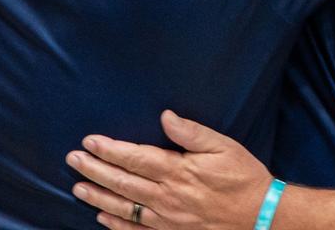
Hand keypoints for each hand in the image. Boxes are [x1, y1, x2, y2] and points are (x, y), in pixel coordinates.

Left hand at [66, 110, 273, 229]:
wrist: (261, 216)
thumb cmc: (243, 178)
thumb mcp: (223, 146)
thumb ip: (191, 132)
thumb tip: (166, 116)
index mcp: (178, 171)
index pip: (135, 158)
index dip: (109, 150)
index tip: (89, 141)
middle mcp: (168, 197)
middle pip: (122, 183)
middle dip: (94, 170)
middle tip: (73, 160)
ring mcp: (167, 220)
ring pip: (124, 208)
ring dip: (98, 197)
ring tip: (77, 188)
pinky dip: (117, 225)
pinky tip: (102, 218)